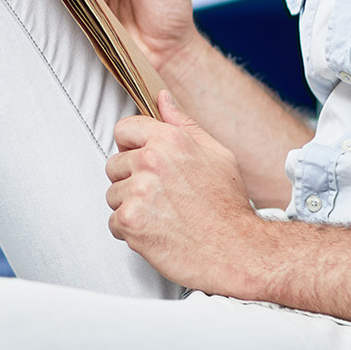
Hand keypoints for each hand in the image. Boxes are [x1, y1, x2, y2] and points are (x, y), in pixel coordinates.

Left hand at [106, 91, 269, 293]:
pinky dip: (131, 232)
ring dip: (131, 207)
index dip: (132, 147)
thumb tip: (162, 98)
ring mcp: (138, 191)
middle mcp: (150, 161)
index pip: (124, 129)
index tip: (144, 163)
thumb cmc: (228, 206)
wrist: (237, 251)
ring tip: (162, 216)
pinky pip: (114, 223)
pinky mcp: (130, 220)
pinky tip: (157, 232)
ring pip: (113, 195)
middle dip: (131, 181)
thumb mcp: (216, 154)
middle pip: (114, 165)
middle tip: (162, 197)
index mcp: (169, 140)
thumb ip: (183, 125)